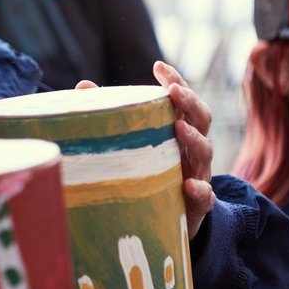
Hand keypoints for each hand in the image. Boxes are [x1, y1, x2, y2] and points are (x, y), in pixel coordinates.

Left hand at [76, 62, 214, 238]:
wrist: (166, 223)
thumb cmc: (148, 176)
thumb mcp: (134, 146)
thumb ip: (114, 117)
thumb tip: (83, 87)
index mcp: (177, 131)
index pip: (182, 101)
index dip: (175, 81)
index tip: (158, 66)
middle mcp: (191, 150)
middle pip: (201, 120)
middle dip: (189, 103)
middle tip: (174, 91)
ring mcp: (198, 175)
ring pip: (205, 153)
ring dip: (194, 139)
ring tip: (178, 128)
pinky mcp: (197, 206)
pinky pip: (205, 197)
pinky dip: (200, 190)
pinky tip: (189, 185)